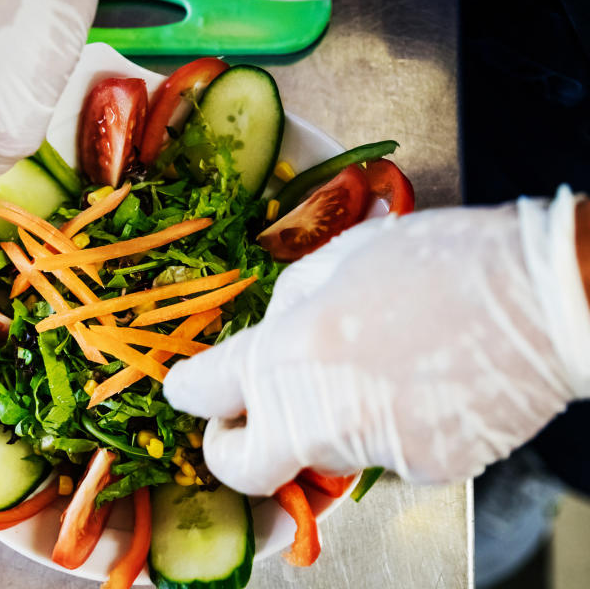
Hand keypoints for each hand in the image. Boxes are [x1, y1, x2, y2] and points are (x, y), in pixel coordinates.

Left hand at [164, 187, 589, 496]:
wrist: (541, 299)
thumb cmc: (440, 263)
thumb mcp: (341, 258)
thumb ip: (288, 304)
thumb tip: (272, 331)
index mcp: (282, 357)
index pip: (201, 393)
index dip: (186, 390)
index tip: (187, 388)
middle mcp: (314, 418)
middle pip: (241, 466)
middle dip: (233, 450)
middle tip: (250, 419)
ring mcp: (369, 452)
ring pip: (321, 451)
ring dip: (328, 419)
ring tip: (378, 364)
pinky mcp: (421, 471)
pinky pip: (381, 453)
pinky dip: (387, 426)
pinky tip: (422, 381)